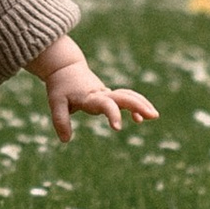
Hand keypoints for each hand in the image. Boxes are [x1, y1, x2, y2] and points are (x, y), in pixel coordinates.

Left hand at [35, 44, 156, 140]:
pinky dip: (134, 106)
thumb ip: (61, 121)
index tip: (118, 128)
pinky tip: (139, 119)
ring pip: (128, 96)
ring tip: (154, 116)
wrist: (65, 68)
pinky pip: (125, 98)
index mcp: (90, 97)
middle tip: (152, 116)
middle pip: (124, 97)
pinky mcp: (108, 95)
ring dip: (141, 104)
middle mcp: (101, 94)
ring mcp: (106, 93)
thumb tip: (66, 140)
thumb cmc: (60, 86)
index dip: (113, 114)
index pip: (106, 104)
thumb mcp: (55, 103)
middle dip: (138, 106)